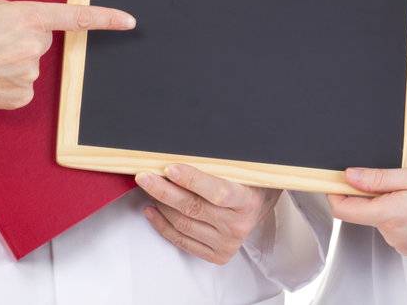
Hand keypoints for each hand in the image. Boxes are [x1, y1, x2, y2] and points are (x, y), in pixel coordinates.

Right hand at [0, 0, 134, 115]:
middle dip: (21, 38)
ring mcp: (29, 75)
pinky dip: (7, 81)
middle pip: (41, 40)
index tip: (129, 21)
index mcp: (26, 17)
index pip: (75, 17)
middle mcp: (33, 46)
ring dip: (12, 60)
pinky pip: (23, 84)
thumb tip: (19, 19)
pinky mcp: (21, 97)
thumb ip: (9, 7)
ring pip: (30, 63)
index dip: (105, 18)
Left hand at [135, 163, 280, 263]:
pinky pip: (182, 241)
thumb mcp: (241, 168)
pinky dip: (163, 226)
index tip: (170, 168)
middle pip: (193, 208)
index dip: (192, 180)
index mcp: (247, 201)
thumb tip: (180, 152)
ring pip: (183, 224)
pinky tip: (153, 210)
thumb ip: (216, 164)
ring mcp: (227, 242)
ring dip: (161, 205)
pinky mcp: (217, 254)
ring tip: (148, 188)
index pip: (217, 191)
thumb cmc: (249, 182)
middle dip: (163, 190)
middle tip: (144, 176)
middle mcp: (238, 225)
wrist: (261, 206)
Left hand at [328, 164, 406, 255]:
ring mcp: (404, 244)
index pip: (344, 209)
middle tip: (405, 172)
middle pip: (367, 210)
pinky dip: (406, 210)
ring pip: (384, 215)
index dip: (336, 192)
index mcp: (390, 215)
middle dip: (379, 188)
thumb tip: (349, 177)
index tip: (338, 177)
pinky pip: (399, 225)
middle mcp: (393, 235)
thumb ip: (379, 178)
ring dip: (395, 198)